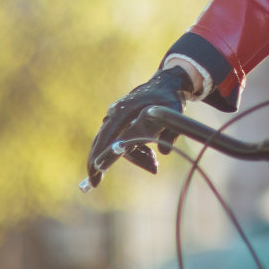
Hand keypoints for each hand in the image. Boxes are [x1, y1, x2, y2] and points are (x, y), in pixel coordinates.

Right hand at [85, 67, 195, 181]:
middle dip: (98, 162)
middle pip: (102, 141)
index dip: (102, 154)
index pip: (109, 136)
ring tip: (154, 161)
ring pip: (111, 144)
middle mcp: (115, 113)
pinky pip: (116, 141)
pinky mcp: (116, 121)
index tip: (96, 170)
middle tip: (94, 182)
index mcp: (126, 110)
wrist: (164, 86)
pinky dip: (131, 151)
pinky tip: (149, 154)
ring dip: (132, 157)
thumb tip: (163, 152)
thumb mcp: (174, 115)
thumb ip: (170, 133)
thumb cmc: (168, 101)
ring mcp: (113, 117)